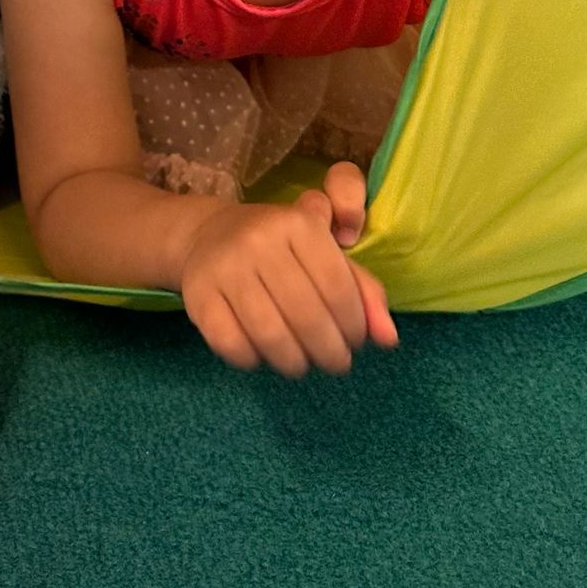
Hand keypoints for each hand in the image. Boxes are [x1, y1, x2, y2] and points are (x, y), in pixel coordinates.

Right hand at [180, 179, 396, 375]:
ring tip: (303, 364)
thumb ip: (363, 291)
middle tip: (334, 362)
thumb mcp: (325, 254)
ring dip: (296, 363)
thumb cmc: (281, 249)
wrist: (208, 235)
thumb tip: (389, 339)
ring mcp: (224, 268)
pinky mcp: (197, 296)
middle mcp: (259, 240)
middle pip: (307, 317)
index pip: (339, 288)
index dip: (355, 326)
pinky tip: (263, 356)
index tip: (355, 340)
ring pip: (271, 336)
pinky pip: (233, 346)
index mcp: (297, 224)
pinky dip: (254, 361)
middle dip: (330, 353)